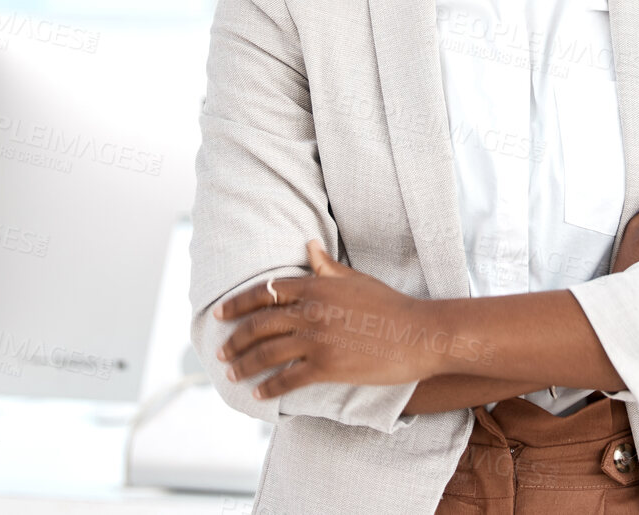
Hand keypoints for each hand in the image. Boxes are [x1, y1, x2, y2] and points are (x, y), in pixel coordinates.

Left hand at [215, 240, 480, 400]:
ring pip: (266, 353)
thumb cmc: (389, 305)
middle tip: (221, 351)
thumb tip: (308, 246)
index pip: (264, 292)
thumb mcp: (355, 279)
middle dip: (234, 339)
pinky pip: (287, 379)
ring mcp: (317, 340)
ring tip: (232, 373)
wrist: (418, 334)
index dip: (237, 304)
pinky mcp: (326, 367)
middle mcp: (310, 311)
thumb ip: (326, 267)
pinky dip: (269, 388)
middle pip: (258, 325)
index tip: (220, 314)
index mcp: (315, 286)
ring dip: (244, 364)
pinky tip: (258, 393)